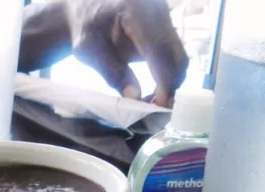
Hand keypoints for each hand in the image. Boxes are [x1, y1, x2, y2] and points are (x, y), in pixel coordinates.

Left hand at [21, 0, 187, 106]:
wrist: (86, 9)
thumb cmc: (84, 29)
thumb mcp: (89, 51)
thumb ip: (112, 72)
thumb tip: (134, 97)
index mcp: (137, 10)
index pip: (159, 49)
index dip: (163, 79)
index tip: (159, 105)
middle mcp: (157, 9)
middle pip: (176, 54)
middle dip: (169, 85)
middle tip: (155, 109)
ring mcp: (165, 16)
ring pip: (179, 55)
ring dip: (170, 81)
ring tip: (153, 101)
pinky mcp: (167, 25)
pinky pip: (174, 53)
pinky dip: (168, 73)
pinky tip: (155, 89)